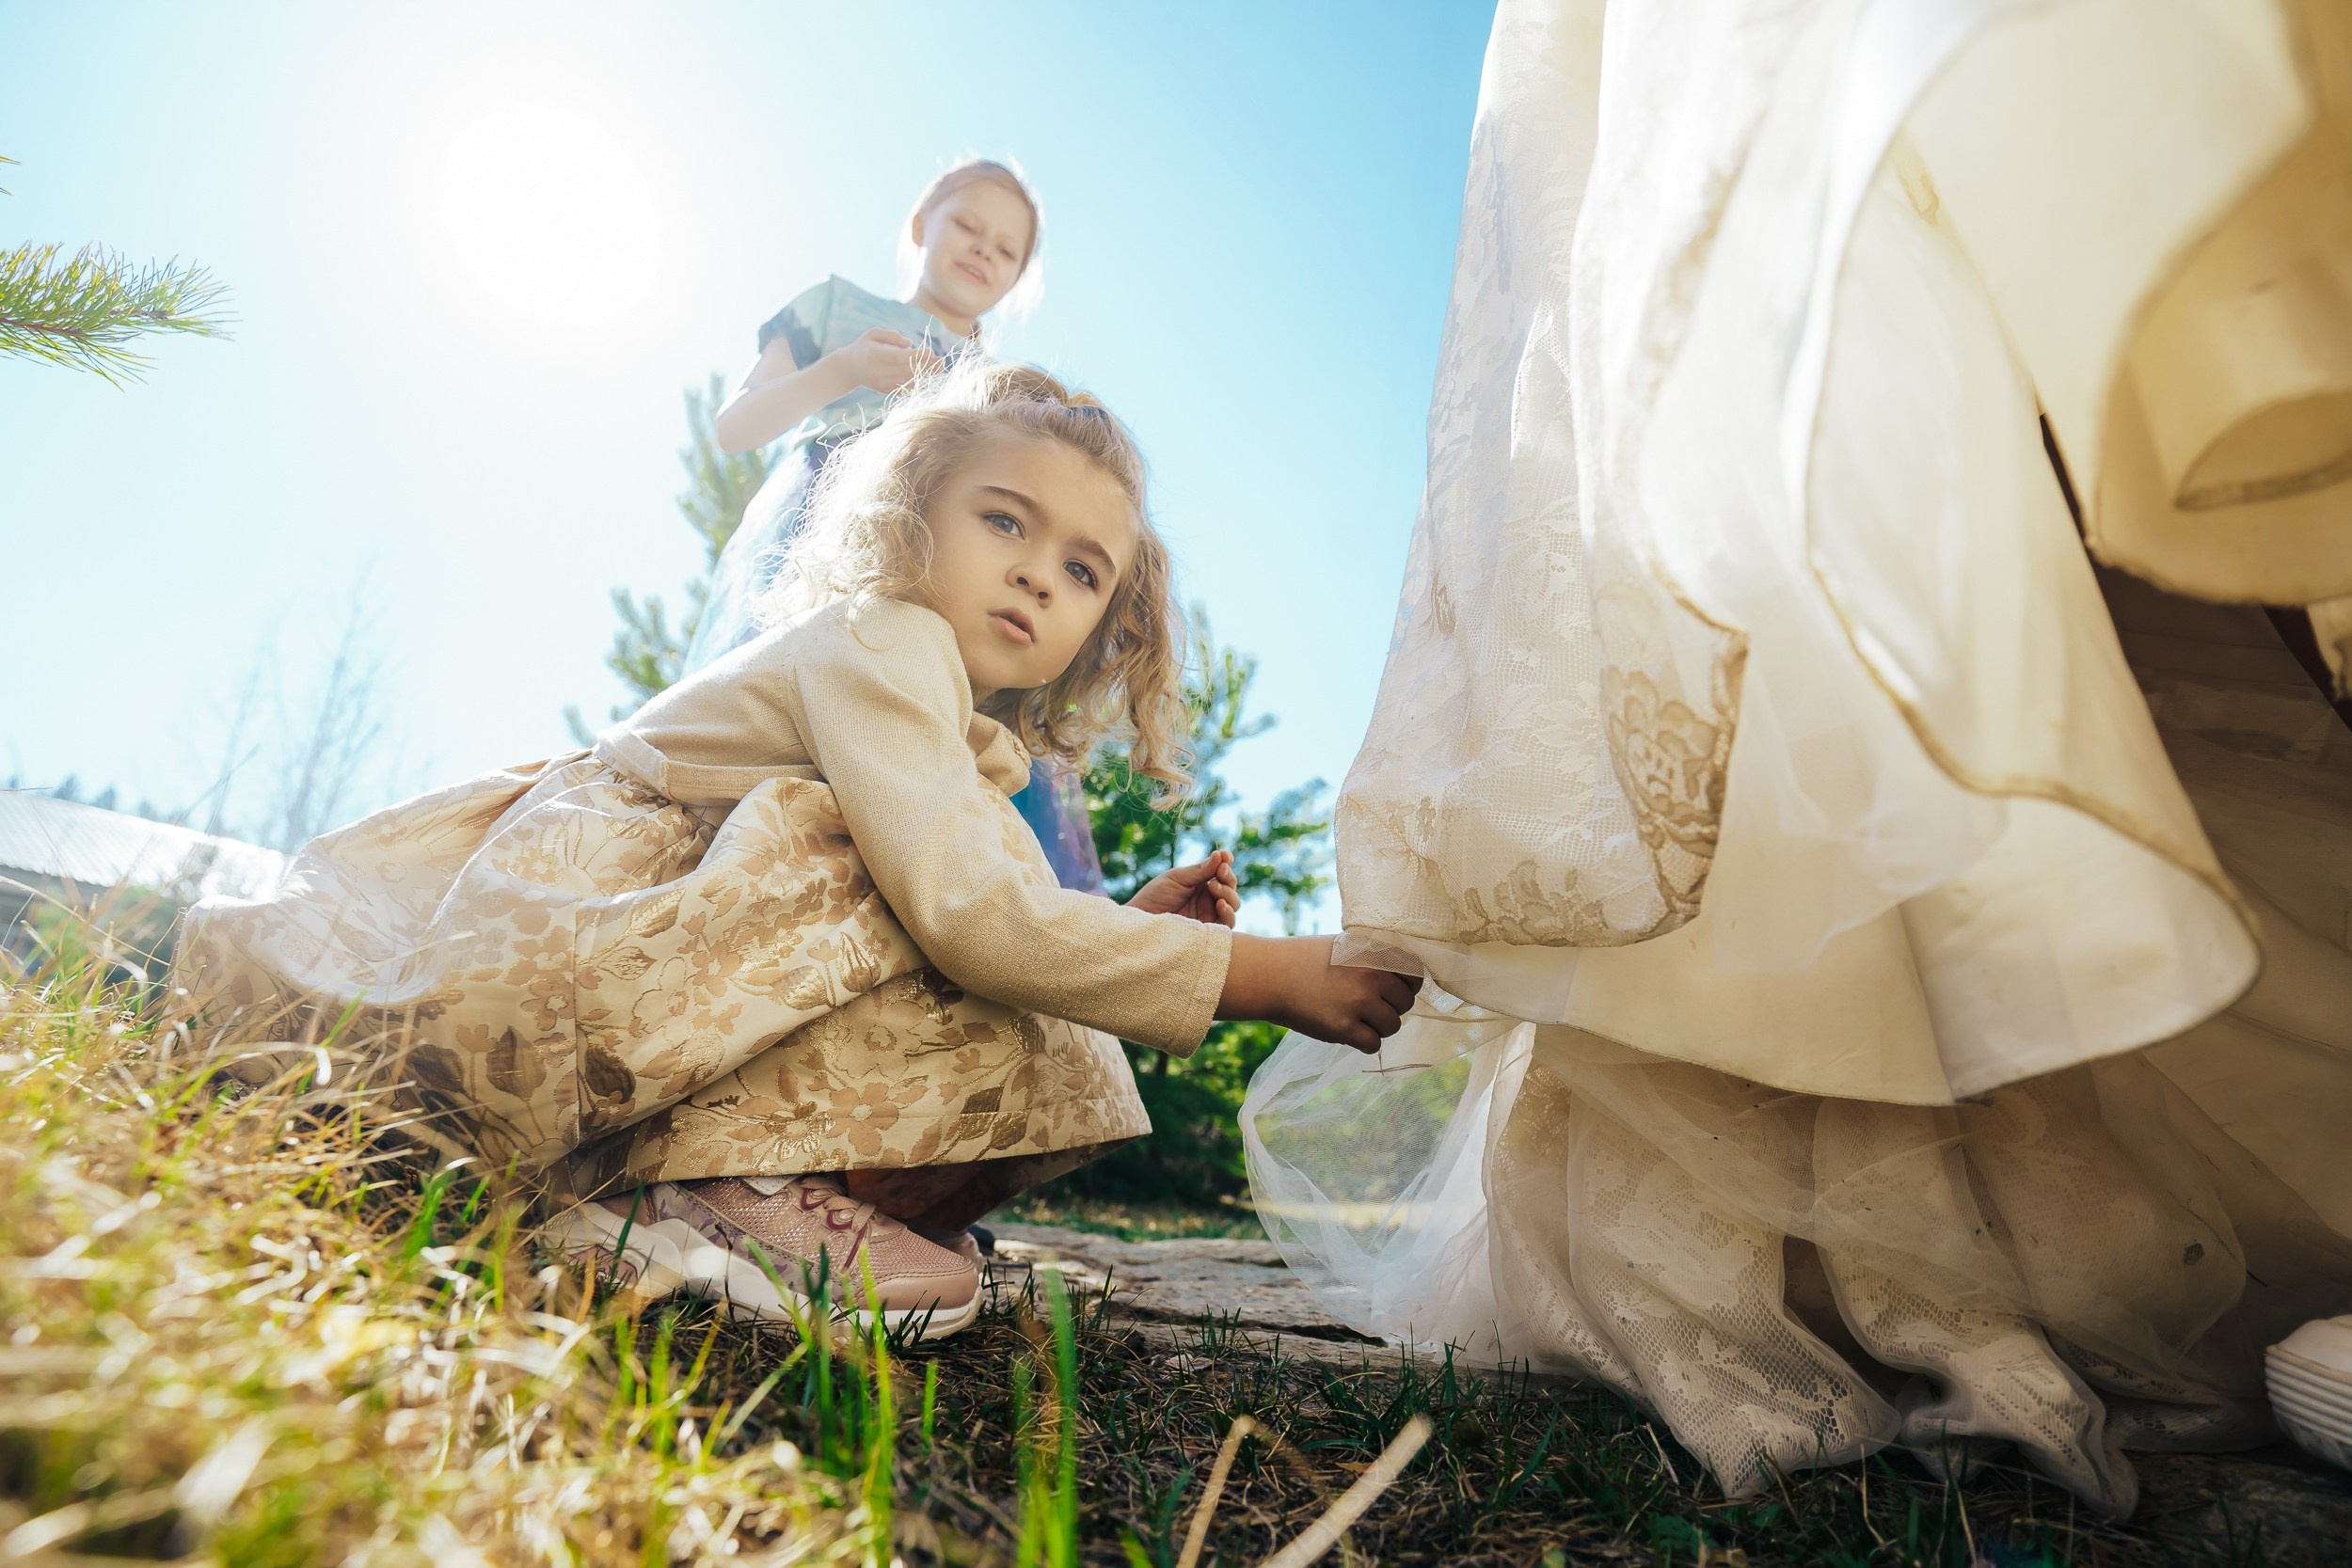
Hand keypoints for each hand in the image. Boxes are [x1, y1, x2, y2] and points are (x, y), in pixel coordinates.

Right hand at [833, 328, 942, 395]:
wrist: (848, 369)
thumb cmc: (863, 346)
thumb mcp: (872, 334)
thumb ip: (890, 335)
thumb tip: (909, 342)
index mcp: (875, 355)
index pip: (898, 357)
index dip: (915, 356)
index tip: (930, 351)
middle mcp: (879, 371)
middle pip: (906, 369)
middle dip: (925, 365)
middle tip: (942, 361)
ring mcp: (882, 383)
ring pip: (907, 380)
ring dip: (925, 375)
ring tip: (940, 368)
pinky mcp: (885, 390)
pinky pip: (904, 388)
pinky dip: (918, 383)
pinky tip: (930, 377)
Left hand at [1127, 849, 1239, 926]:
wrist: (1142, 920)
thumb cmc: (1155, 896)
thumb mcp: (1177, 878)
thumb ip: (1200, 870)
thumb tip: (1221, 855)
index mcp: (1201, 884)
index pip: (1221, 873)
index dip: (1226, 864)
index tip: (1226, 856)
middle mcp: (1208, 899)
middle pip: (1230, 888)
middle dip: (1228, 878)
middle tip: (1219, 873)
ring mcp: (1209, 915)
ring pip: (1233, 904)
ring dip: (1228, 894)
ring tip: (1214, 887)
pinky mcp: (1209, 931)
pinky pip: (1227, 923)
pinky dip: (1228, 912)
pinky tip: (1220, 904)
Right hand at [1216, 934, 1423, 1052]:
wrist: (1270, 975)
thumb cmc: (1304, 959)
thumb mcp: (1344, 945)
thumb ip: (1373, 959)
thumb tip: (1403, 983)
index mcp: (1374, 951)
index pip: (1415, 974)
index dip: (1407, 986)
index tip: (1393, 991)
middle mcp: (1372, 975)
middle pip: (1405, 1003)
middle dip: (1390, 1008)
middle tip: (1367, 1007)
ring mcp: (1358, 1002)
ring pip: (1393, 1026)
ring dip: (1378, 1027)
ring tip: (1356, 1020)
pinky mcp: (1343, 1027)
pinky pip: (1373, 1044)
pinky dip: (1364, 1042)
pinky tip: (1348, 1032)